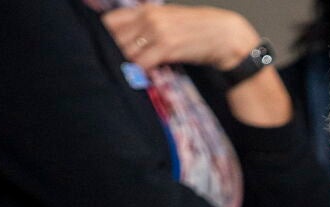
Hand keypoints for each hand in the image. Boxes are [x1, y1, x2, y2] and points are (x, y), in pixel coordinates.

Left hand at [102, 5, 258, 70]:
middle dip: (113, 53)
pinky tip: (144, 74)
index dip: (104, 37)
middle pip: (114, 38)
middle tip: (116, 65)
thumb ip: (146, 25)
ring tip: (129, 71)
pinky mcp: (166, 47)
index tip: (105, 49)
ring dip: (126, 64)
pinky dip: (139, 70)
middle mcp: (148, 18)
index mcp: (146, 10)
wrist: (225, 36)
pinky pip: (141, 62)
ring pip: (126, 52)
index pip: (110, 21)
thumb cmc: (199, 30)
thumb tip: (126, 39)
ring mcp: (156, 32)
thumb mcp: (168, 19)